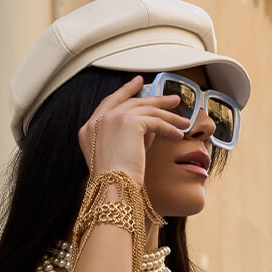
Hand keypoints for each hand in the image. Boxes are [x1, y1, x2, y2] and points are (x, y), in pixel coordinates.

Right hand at [77, 75, 191, 185]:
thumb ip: (130, 138)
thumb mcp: (117, 156)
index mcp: (89, 128)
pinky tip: (178, 134)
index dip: (126, 91)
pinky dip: (169, 128)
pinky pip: (155, 122)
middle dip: (154, 99)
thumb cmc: (115, 182)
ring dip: (168, 115)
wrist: (113, 188)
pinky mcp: (129, 122)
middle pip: (131, 102)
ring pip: (146, 111)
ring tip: (183, 120)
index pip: (110, 102)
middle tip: (170, 99)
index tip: (138, 84)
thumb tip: (151, 128)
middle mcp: (98, 120)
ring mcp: (112, 118)